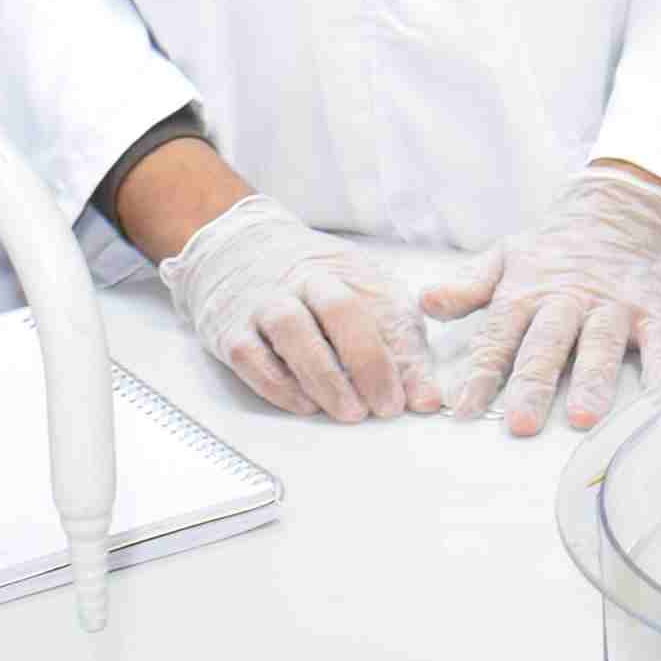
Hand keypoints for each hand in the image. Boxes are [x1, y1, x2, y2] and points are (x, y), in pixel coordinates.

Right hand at [159, 195, 436, 423]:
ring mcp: (267, 302)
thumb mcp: (366, 301)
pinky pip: (251, 356)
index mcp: (352, 273)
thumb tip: (428, 401)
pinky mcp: (232, 328)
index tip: (418, 400)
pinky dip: (278, 384)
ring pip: (292, 330)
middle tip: (384, 407)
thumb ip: (401, 352)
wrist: (242, 248)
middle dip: (367, 362)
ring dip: (323, 375)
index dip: (408, 359)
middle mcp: (309, 281)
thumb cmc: (316, 285)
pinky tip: (303, 404)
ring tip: (347, 411)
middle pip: (340, 310)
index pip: (388, 311)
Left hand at [421, 165, 660, 436]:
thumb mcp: (505, 259)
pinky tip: (656, 396)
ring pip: (601, 344)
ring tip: (582, 416)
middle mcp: (569, 300)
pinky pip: (659, 342)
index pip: (499, 337)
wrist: (617, 210)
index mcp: (527, 291)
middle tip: (522, 423)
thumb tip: (426, 301)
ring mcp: (613, 305)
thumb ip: (468, 287)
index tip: (465, 410)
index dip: (482, 375)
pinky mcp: (653, 308)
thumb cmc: (554, 248)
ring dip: (592, 380)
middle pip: (548, 345)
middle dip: (534, 383)